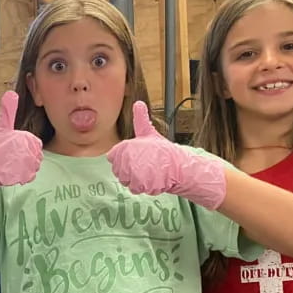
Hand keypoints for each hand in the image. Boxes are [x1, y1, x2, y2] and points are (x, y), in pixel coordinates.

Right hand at [0, 91, 42, 210]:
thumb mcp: (1, 128)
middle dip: (25, 160)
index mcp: (24, 136)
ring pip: (33, 167)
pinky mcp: (22, 175)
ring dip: (23, 169)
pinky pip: (28, 177)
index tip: (13, 151)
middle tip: (10, 160)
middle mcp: (26, 148)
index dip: (25, 149)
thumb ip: (7, 111)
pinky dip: (21, 177)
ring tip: (9, 166)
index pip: (36, 145)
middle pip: (36, 157)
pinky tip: (10, 174)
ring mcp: (25, 162)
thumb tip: (11, 92)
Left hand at [106, 101, 225, 208]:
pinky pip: (134, 188)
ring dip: (136, 179)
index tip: (136, 157)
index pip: (112, 157)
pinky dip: (142, 187)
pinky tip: (151, 180)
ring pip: (126, 180)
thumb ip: (141, 120)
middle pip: (118, 171)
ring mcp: (131, 173)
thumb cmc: (164, 150)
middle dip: (129, 170)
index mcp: (124, 147)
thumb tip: (138, 103)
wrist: (180, 166)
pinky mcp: (139, 185)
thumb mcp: (149, 132)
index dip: (123, 158)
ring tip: (149, 172)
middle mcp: (125, 160)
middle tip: (144, 166)